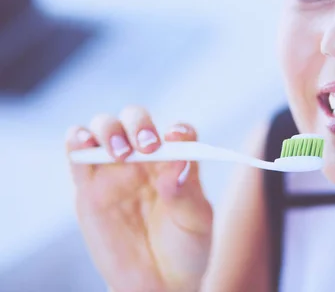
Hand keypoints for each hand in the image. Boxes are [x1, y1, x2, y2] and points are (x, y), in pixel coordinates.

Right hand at [66, 106, 212, 291]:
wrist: (159, 284)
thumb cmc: (185, 250)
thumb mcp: (196, 223)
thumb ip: (186, 194)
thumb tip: (177, 164)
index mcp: (177, 163)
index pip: (178, 133)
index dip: (178, 131)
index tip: (177, 138)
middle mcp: (146, 160)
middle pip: (137, 120)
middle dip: (139, 124)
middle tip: (148, 146)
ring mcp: (115, 171)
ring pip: (105, 128)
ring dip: (110, 129)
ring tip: (121, 153)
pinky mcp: (88, 188)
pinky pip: (78, 155)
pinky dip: (78, 140)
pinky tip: (84, 144)